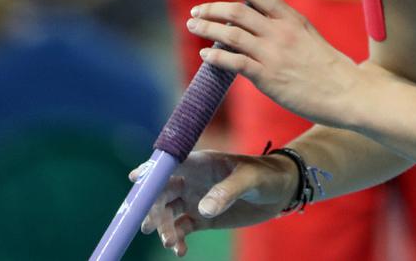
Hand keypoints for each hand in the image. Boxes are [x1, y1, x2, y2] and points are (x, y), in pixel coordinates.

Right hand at [131, 150, 292, 255]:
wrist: (280, 191)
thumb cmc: (266, 175)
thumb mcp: (250, 180)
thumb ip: (227, 191)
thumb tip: (202, 209)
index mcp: (200, 163)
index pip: (169, 164)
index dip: (151, 169)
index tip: (135, 178)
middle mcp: (191, 180)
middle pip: (160, 192)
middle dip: (152, 208)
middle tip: (151, 227)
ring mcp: (194, 200)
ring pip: (167, 214)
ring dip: (162, 227)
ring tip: (170, 241)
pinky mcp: (201, 219)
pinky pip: (181, 230)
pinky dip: (177, 241)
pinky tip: (180, 251)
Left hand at [187, 0, 362, 126]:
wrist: (347, 92)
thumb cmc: (331, 69)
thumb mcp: (310, 37)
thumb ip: (287, 29)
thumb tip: (263, 26)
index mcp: (293, 19)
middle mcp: (281, 32)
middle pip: (238, 11)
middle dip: (212, 8)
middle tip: (197, 10)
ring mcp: (273, 54)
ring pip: (230, 34)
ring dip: (207, 28)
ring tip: (193, 26)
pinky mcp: (267, 77)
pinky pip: (233, 63)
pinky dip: (215, 57)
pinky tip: (206, 56)